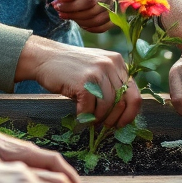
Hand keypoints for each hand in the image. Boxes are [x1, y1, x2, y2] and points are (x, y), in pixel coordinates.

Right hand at [16, 36, 140, 127]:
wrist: (46, 57)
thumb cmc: (71, 67)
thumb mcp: (97, 68)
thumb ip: (112, 83)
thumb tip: (124, 113)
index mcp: (118, 62)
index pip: (135, 95)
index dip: (129, 114)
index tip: (120, 124)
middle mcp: (111, 64)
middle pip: (123, 103)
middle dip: (114, 120)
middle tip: (103, 125)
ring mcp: (97, 71)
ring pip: (107, 108)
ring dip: (98, 119)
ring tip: (89, 119)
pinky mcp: (83, 81)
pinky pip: (90, 109)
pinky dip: (85, 116)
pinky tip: (79, 114)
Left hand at [53, 0, 113, 32]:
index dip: (71, 4)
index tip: (56, 3)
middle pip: (93, 8)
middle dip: (73, 12)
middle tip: (58, 10)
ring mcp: (111, 1)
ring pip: (98, 18)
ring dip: (80, 21)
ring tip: (65, 15)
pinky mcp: (111, 11)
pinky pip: (105, 25)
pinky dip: (92, 27)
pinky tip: (80, 23)